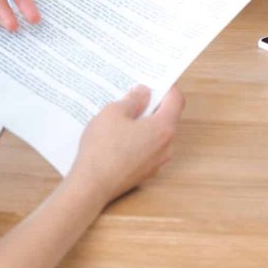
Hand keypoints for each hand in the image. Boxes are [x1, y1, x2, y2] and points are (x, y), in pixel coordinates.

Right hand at [68, 85, 184, 206]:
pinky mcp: (145, 172)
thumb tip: (144, 92)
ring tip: (122, 114)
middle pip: (167, 117)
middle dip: (153, 104)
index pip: (176, 100)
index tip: (154, 80)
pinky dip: (138, 139)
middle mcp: (166, 146)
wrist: (91, 186)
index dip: (167, 87)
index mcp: (163, 128)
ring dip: (144, 123)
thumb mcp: (114, 113)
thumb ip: (133, 100)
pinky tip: (118, 136)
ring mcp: (156, 162)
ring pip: (156, 135)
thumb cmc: (103, 148)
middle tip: (135, 94)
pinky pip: (147, 149)